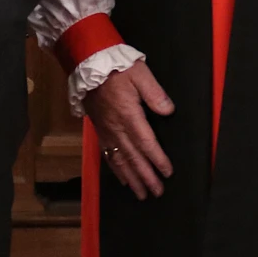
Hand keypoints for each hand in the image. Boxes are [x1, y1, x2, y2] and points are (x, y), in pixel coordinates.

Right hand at [86, 61, 175, 199]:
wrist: (88, 63)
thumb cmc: (117, 67)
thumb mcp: (141, 74)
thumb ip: (155, 94)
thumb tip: (168, 110)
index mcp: (128, 115)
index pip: (146, 143)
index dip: (157, 160)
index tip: (167, 173)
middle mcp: (116, 127)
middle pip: (133, 157)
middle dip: (145, 177)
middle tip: (156, 192)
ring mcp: (106, 130)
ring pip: (120, 160)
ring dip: (131, 178)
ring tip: (141, 193)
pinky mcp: (99, 129)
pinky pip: (107, 154)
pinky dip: (116, 169)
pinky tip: (122, 179)